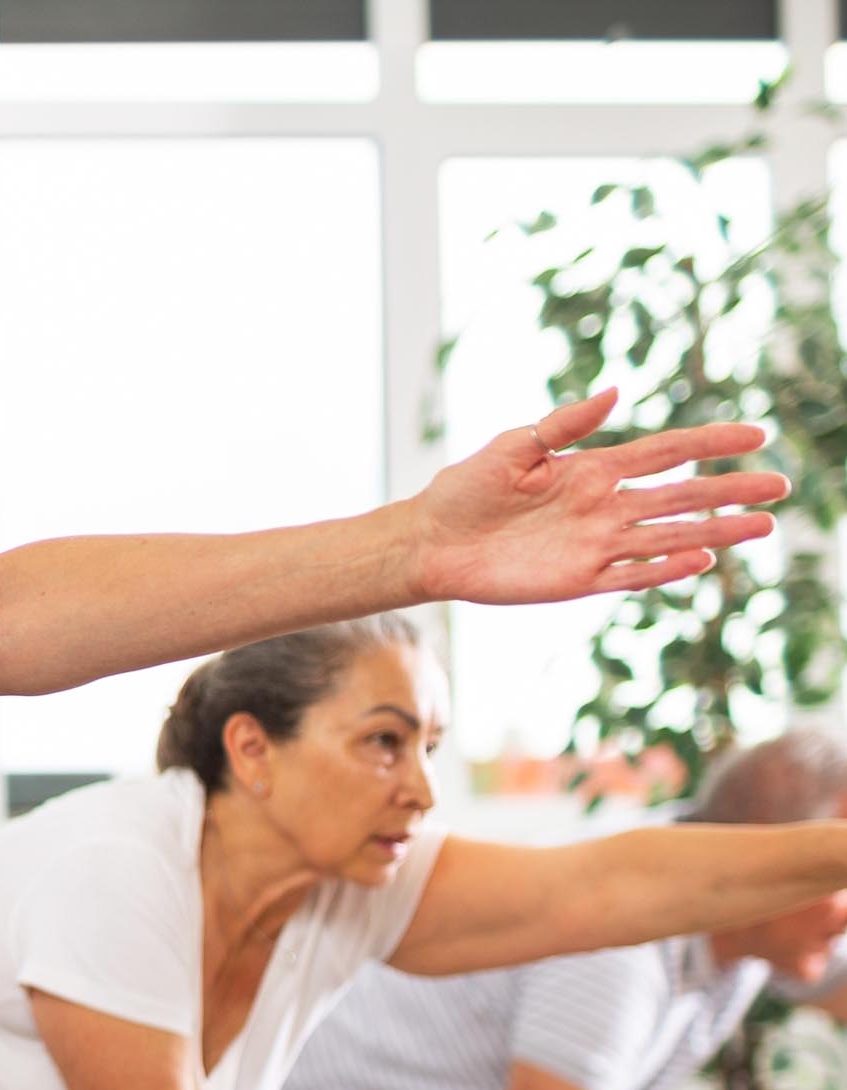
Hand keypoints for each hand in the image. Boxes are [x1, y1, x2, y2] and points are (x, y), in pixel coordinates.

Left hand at [409, 389, 784, 606]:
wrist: (430, 541)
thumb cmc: (466, 488)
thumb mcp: (513, 446)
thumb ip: (564, 423)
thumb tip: (616, 390)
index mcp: (592, 469)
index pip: (666, 452)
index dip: (710, 443)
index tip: (755, 435)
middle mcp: (604, 506)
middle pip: (681, 496)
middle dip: (730, 490)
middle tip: (780, 486)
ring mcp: (596, 544)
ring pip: (668, 537)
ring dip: (715, 532)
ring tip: (762, 527)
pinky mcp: (578, 579)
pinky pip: (631, 574)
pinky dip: (665, 568)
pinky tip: (701, 560)